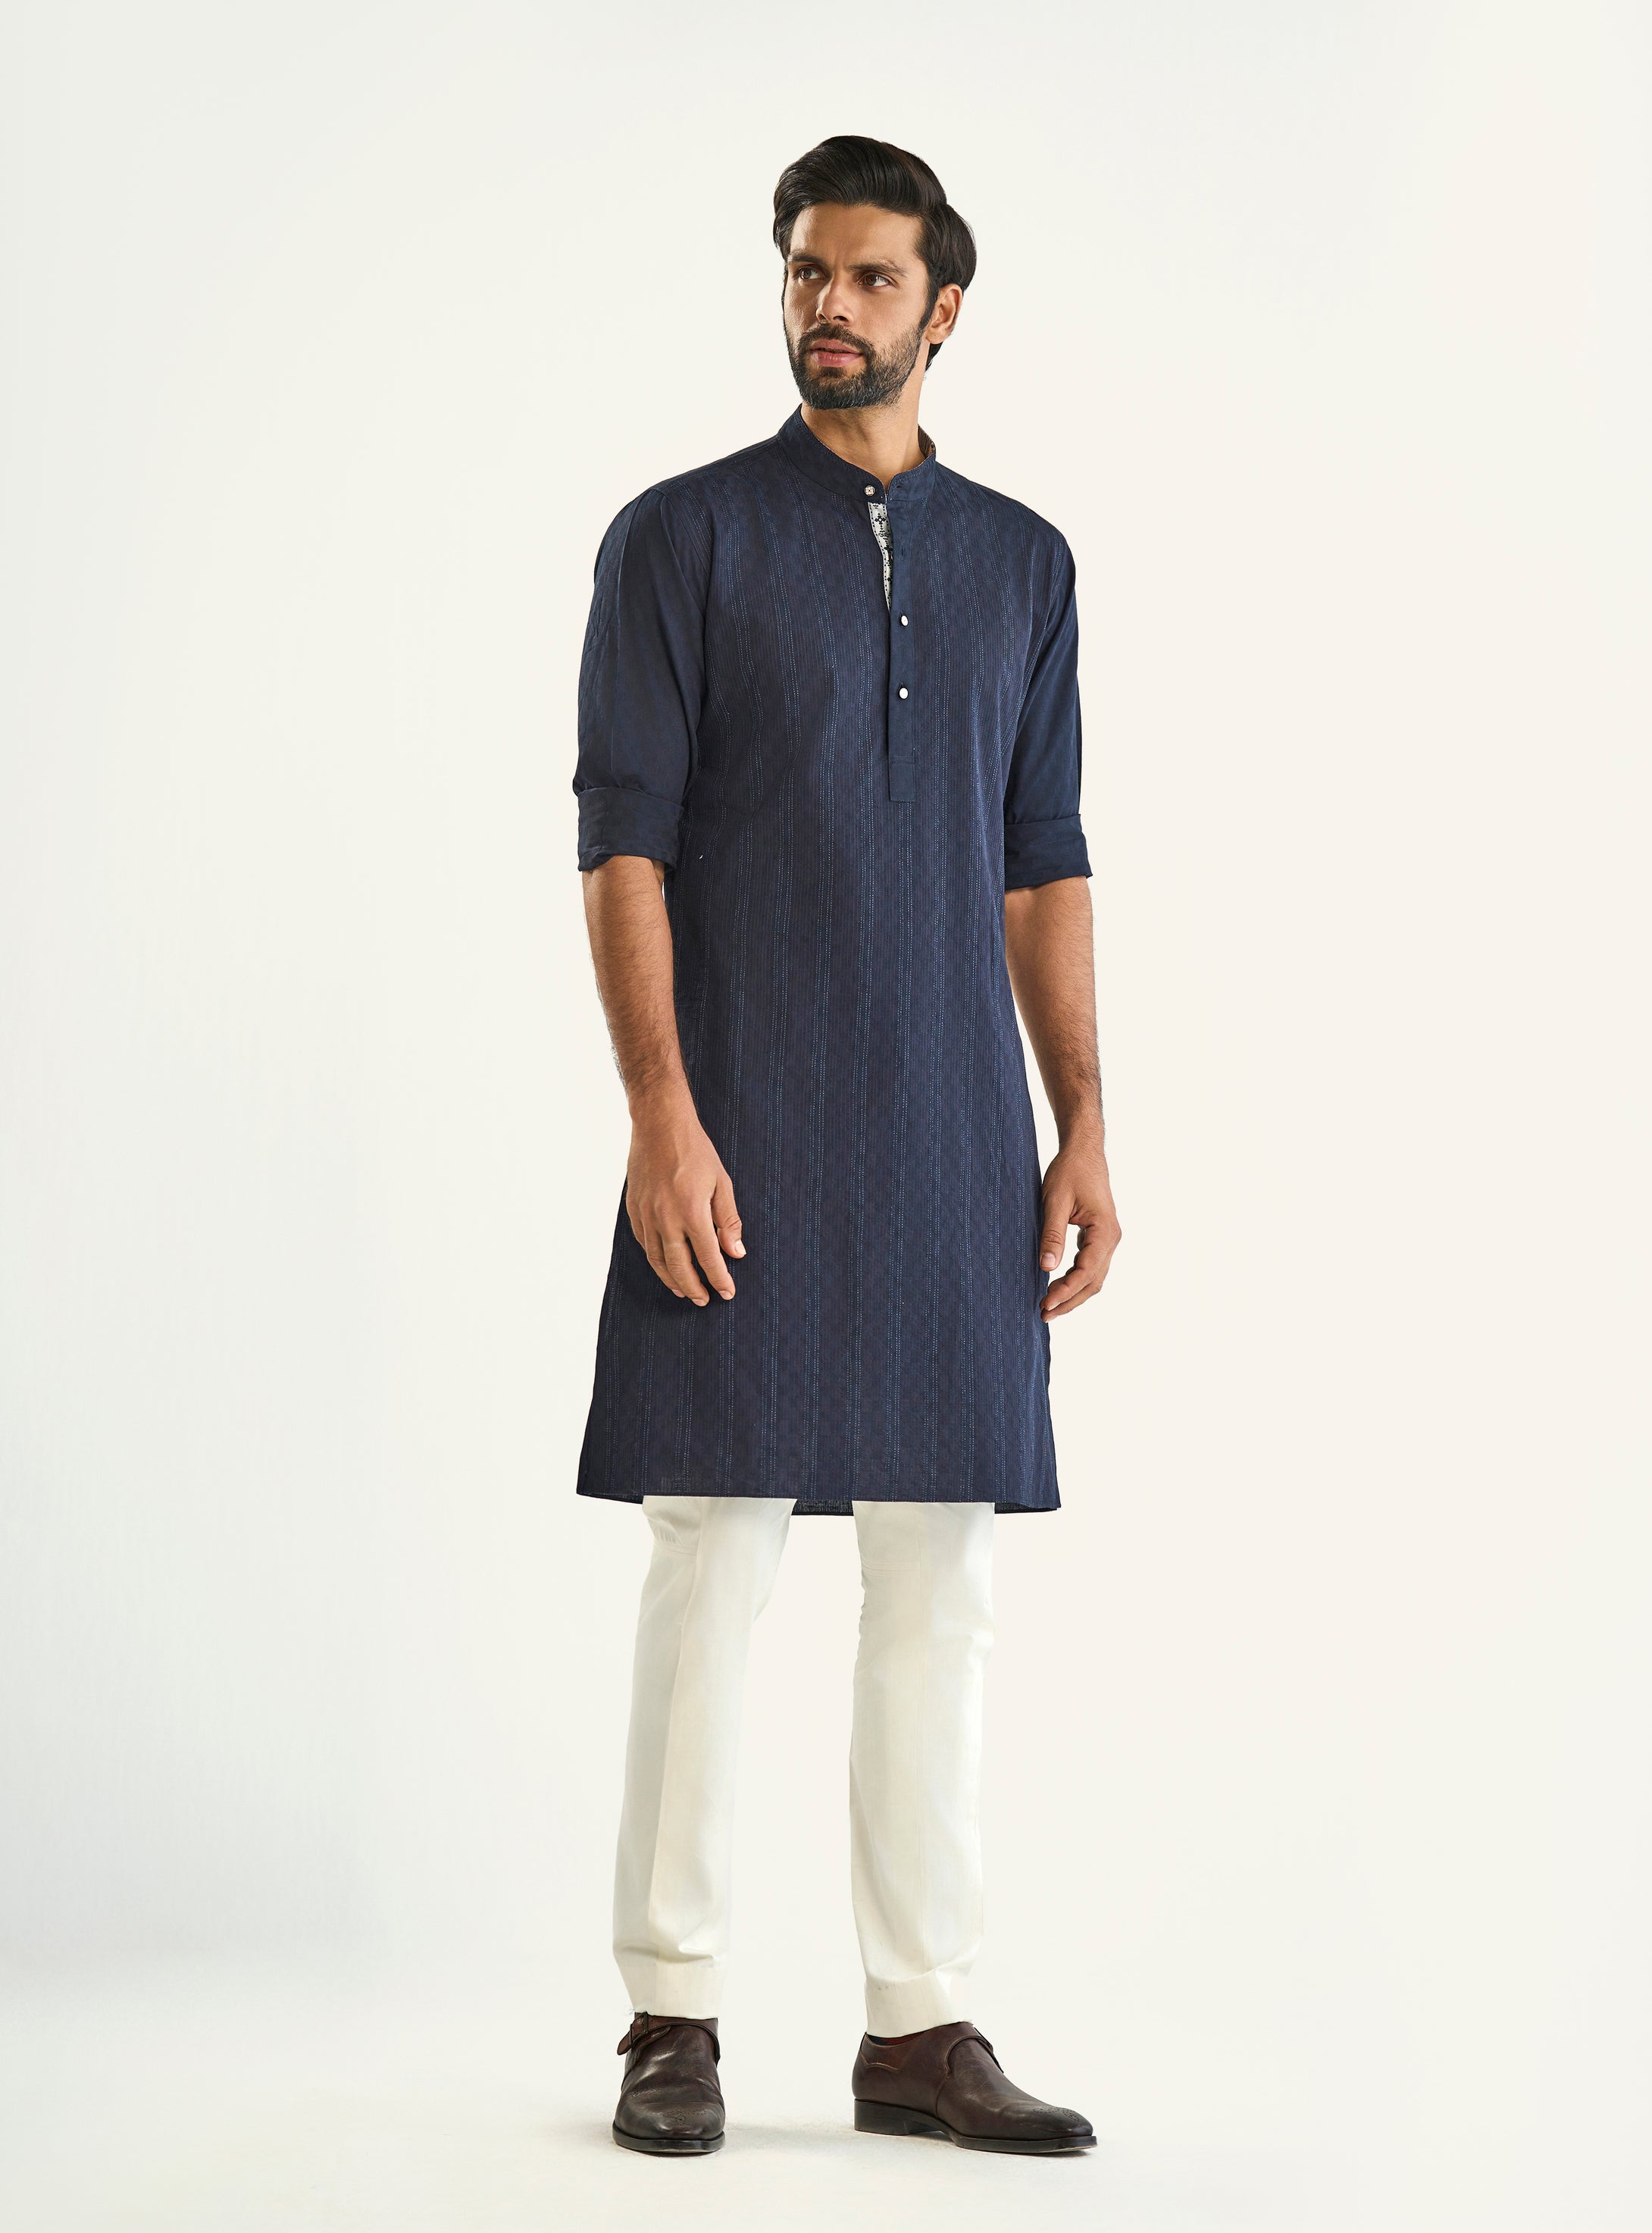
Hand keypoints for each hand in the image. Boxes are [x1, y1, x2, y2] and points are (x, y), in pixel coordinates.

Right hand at [626, 1091, 744, 1305]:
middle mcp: (665, 1218)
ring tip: (684, 1291)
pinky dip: (655, 1259)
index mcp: (691, 1212)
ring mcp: (646, 1215)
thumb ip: (728, 1220)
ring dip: (671, 1279)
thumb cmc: (695, 1150)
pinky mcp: (633, 1209)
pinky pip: (643, 1243)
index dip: (719, 1278)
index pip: (708, 1257)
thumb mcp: (722, 1182)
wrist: (659, 1125)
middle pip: (679, 1267)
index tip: (727, 1293)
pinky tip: (664, 1265)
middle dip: (694, 1288)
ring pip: (657, 1260)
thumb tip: (735, 1251)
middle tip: (704, 1300)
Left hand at [1037, 1136, 1120, 1318]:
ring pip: (1093, 1277)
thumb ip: (1052, 1235)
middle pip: (1093, 1282)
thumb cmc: (1069, 1171)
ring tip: (1048, 1306)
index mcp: (1105, 1230)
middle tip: (1043, 1314)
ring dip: (1073, 1293)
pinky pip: (1090, 1266)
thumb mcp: (1055, 1201)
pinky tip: (1057, 1287)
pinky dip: (1075, 1280)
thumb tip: (1046, 1268)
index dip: (1066, 1291)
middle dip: (1069, 1300)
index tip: (1045, 1303)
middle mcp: (1111, 1238)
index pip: (1086, 1271)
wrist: (1083, 1152)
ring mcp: (1107, 1239)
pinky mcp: (1099, 1236)